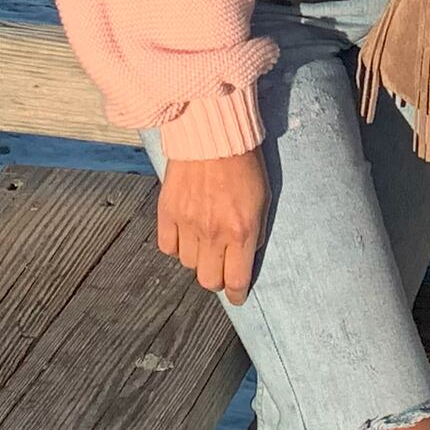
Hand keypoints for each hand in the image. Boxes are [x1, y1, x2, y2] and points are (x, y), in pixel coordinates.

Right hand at [157, 149, 269, 305]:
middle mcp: (213, 233)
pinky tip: (184, 231)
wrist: (213, 133)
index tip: (236, 296)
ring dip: (197, 256)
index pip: (236, 281)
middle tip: (220, 264)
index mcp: (242, 231)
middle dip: (216, 277)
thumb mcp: (263, 199)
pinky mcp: (167, 212)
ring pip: (188, 264)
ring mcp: (188, 224)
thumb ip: (254, 233)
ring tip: (203, 237)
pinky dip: (176, 245)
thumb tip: (246, 257)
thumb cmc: (244, 163)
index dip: (236, 295)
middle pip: (208, 280)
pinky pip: (167, 247)